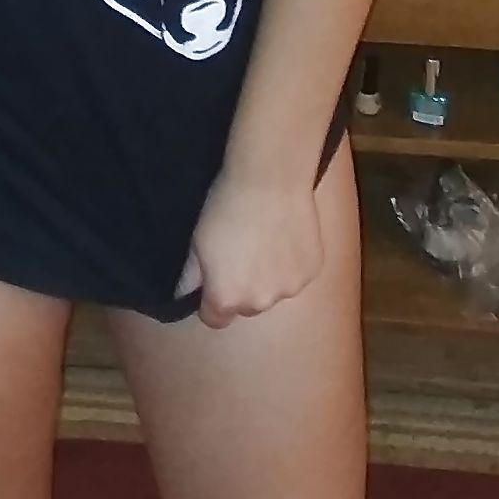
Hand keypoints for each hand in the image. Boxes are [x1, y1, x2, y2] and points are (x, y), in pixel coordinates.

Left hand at [182, 166, 322, 330]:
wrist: (269, 179)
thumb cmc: (225, 208)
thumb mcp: (195, 241)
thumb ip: (190, 275)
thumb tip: (185, 292)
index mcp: (225, 299)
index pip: (215, 319)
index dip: (211, 300)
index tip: (214, 279)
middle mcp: (259, 303)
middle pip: (248, 306)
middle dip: (243, 289)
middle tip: (241, 255)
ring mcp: (290, 288)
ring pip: (275, 291)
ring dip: (270, 277)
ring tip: (266, 242)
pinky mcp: (313, 270)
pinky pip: (298, 275)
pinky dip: (291, 262)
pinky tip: (286, 236)